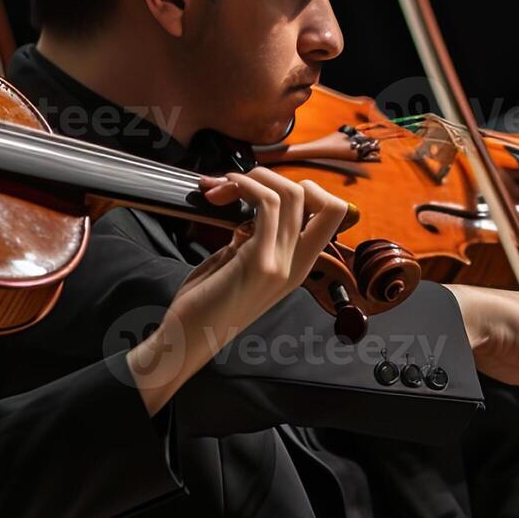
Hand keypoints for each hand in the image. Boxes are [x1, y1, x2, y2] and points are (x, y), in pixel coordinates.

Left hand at [125, 167, 348, 414]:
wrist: (187, 340)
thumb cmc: (206, 303)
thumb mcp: (238, 264)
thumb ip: (252, 238)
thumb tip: (249, 208)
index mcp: (297, 266)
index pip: (331, 215)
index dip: (304, 191)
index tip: (262, 191)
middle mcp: (298, 266)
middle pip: (325, 201)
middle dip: (283, 178)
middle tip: (239, 185)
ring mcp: (282, 265)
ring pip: (293, 195)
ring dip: (257, 177)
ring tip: (225, 185)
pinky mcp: (259, 263)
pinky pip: (267, 205)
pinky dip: (246, 185)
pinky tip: (223, 189)